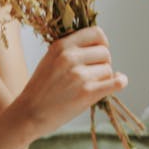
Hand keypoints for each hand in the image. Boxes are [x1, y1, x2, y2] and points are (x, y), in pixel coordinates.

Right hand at [12, 27, 126, 138]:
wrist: (28, 115)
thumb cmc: (39, 90)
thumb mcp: (49, 60)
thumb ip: (70, 51)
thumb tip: (101, 48)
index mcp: (61, 46)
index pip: (96, 33)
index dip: (101, 43)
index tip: (98, 52)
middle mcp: (70, 58)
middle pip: (105, 53)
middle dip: (102, 63)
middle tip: (92, 75)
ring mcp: (79, 76)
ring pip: (108, 70)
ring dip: (104, 78)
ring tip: (89, 86)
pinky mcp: (86, 93)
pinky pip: (115, 83)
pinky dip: (120, 82)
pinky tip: (119, 82)